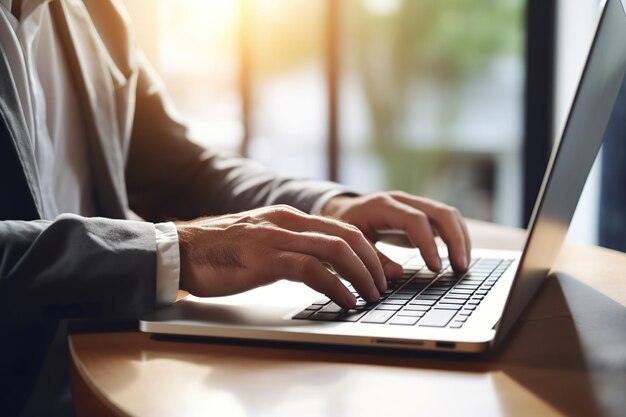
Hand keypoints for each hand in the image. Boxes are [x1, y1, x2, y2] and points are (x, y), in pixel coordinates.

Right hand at [176, 205, 386, 308]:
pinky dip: (336, 287)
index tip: (381, 272)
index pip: (342, 229)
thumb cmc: (220, 252)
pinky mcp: (265, 258)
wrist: (181, 250)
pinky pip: (312, 270)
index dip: (368, 251)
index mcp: (289, 218)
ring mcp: (276, 238)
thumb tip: (318, 267)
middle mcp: (287, 222)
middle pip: (347, 236)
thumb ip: (289, 247)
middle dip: (373, 263)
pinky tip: (345, 301)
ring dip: (360, 275)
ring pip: (335, 250)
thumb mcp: (262, 242)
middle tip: (382, 286)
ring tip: (370, 296)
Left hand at [321, 191, 470, 272]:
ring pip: (447, 214)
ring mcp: (414, 204)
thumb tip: (396, 275)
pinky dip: (456, 237)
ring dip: (460, 239)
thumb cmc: (344, 228)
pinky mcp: (421, 213)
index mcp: (382, 206)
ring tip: (463, 265)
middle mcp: (402, 201)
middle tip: (461, 267)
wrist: (341, 210)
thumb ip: (372, 258)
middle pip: (440, 212)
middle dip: (455, 239)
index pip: (415, 220)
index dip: (428, 244)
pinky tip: (458, 257)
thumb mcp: (351, 243)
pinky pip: (445, 221)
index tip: (435, 268)